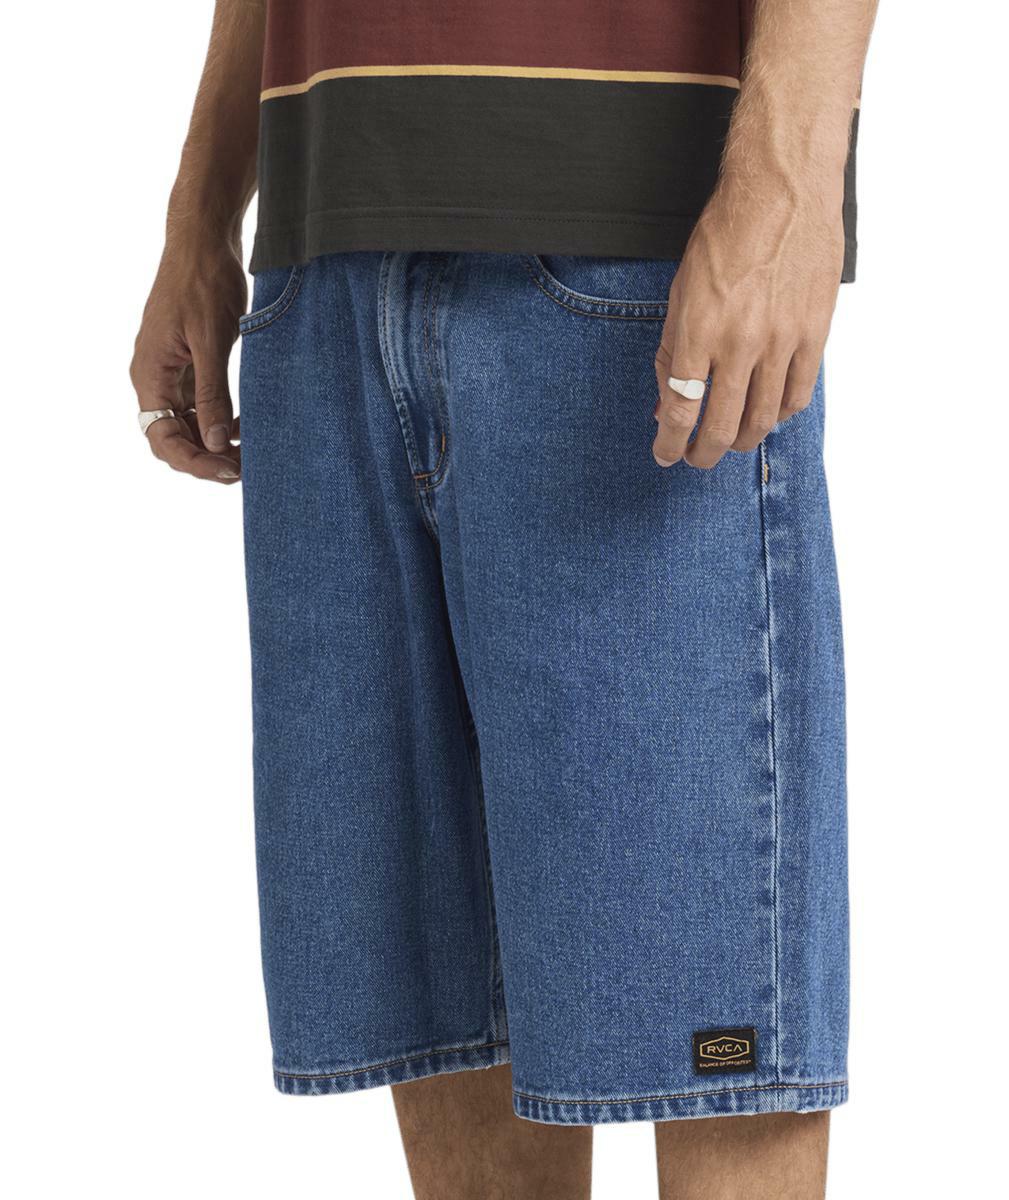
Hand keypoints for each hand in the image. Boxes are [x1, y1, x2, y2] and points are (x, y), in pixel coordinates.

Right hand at [130, 237, 246, 482]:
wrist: (204, 241)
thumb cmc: (205, 282)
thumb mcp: (213, 341)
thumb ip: (212, 394)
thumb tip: (213, 442)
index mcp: (150, 374)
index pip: (162, 438)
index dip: (194, 461)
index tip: (229, 471)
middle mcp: (154, 378)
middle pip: (173, 437)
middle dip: (206, 458)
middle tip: (244, 469)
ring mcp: (170, 373)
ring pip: (187, 425)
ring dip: (214, 443)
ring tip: (248, 452)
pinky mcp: (187, 365)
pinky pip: (198, 406)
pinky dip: (218, 420)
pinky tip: (243, 424)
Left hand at [652, 177, 845, 468]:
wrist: (782, 192)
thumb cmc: (724, 237)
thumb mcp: (681, 293)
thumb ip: (672, 351)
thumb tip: (666, 402)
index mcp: (699, 331)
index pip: (680, 409)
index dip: (669, 442)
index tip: (664, 454)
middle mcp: (740, 343)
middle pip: (721, 426)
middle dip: (703, 453)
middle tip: (696, 458)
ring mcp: (781, 341)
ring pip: (762, 418)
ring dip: (742, 440)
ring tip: (730, 442)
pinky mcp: (814, 333)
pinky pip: (798, 394)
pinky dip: (780, 415)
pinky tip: (768, 415)